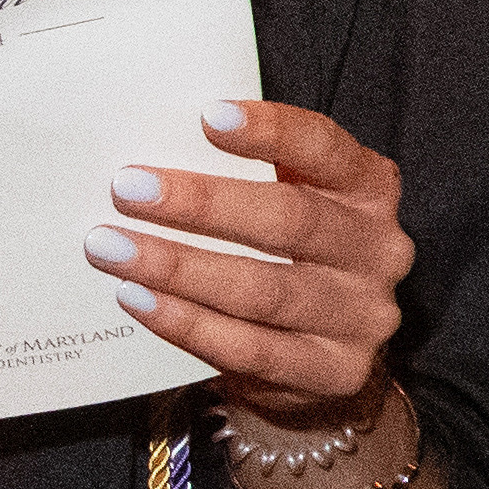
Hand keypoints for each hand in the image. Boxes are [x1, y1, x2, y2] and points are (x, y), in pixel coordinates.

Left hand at [90, 100, 412, 423]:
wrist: (322, 358)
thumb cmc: (289, 258)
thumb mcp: (292, 203)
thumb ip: (250, 178)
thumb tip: (154, 151)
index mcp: (369, 192)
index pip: (326, 150)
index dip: (271, 132)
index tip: (207, 116)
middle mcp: (378, 251)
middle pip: (290, 221)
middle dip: (202, 204)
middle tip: (127, 188)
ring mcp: (361, 317)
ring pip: (262, 290)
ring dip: (177, 267)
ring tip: (111, 248)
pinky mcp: (334, 372)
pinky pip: (249, 348)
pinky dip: (186, 323)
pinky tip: (138, 300)